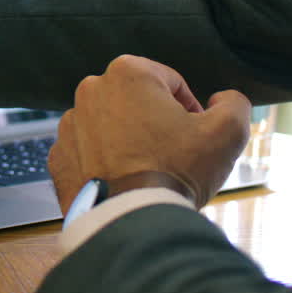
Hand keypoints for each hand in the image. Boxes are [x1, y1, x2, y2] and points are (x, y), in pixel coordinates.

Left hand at [47, 55, 251, 211]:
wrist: (130, 220)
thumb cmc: (177, 170)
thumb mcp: (228, 131)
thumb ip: (233, 103)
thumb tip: (222, 99)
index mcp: (128, 72)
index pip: (171, 82)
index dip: (190, 109)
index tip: (194, 134)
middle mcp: (90, 91)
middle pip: (137, 102)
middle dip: (156, 122)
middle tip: (173, 153)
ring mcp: (68, 125)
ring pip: (110, 126)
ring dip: (129, 141)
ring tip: (148, 170)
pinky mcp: (58, 157)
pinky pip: (88, 153)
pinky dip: (105, 163)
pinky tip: (124, 182)